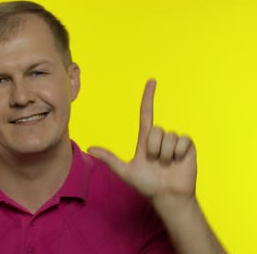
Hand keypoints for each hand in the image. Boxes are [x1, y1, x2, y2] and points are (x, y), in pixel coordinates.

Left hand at [88, 80, 196, 207]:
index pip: (146, 113)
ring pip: (168, 137)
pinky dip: (178, 153)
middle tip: (155, 162)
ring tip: (166, 165)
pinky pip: (182, 141)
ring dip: (165, 154)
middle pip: (155, 129)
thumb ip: (109, 159)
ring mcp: (174, 141)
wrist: (167, 196)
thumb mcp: (125, 171)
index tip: (151, 81)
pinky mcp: (187, 147)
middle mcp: (159, 137)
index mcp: (145, 139)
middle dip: (153, 148)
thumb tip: (89, 148)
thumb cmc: (147, 184)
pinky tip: (178, 162)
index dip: (148, 97)